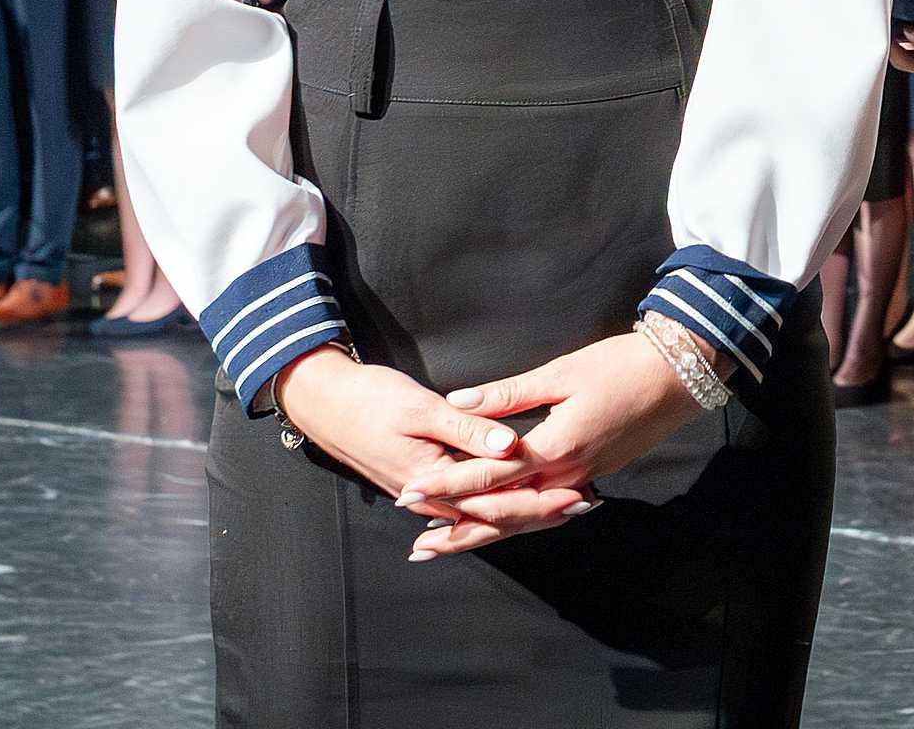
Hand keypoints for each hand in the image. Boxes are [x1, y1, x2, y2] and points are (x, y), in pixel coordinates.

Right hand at [273, 345, 585, 542]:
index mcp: (436, 482)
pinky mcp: (427, 482)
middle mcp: (434, 498)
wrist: (328, 405)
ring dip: (524, 511)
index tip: (577, 494)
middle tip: (586, 504)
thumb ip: (468, 428)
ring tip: (565, 507)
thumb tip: (511, 444)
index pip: (499, 501)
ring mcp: (429, 494)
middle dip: (542, 511)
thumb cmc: (371, 400)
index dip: (540, 499)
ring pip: (486, 511)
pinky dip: (497, 505)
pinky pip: (470, 503)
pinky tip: (517, 504)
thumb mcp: (421, 408)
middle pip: (497, 513)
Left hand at [402, 332, 703, 559]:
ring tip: (446, 543)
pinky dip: (515, 518)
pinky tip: (496, 521)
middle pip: (504, 513)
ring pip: (525, 517)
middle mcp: (567, 476)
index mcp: (556, 448)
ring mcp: (582, 480)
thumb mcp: (560, 373)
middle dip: (459, 527)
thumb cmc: (618, 367)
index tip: (410, 495)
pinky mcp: (592, 474)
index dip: (448, 486)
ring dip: (484, 531)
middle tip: (418, 544)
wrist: (677, 376)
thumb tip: (458, 401)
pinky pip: (545, 507)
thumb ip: (508, 395)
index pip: (489, 476)